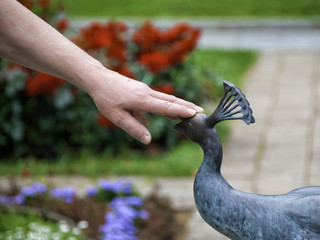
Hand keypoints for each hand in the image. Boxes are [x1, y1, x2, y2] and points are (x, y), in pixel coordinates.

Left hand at [88, 70, 202, 143]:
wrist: (99, 79)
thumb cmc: (106, 99)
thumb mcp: (117, 117)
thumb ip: (133, 129)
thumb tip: (148, 140)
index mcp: (142, 100)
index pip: (166, 106)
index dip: (181, 110)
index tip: (195, 113)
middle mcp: (147, 93)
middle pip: (171, 100)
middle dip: (187, 106)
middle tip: (201, 111)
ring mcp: (146, 90)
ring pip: (167, 97)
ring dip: (181, 103)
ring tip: (193, 110)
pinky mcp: (143, 89)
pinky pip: (161, 97)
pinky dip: (171, 102)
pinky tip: (173, 108)